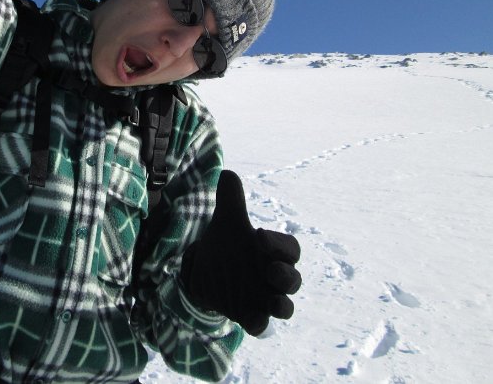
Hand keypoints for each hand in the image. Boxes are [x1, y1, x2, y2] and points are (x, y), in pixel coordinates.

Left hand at [180, 170, 301, 335]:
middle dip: (285, 276)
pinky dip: (258, 323)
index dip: (279, 244)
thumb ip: (230, 199)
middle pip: (293, 280)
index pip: (290, 249)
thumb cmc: (228, 245)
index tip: (258, 235)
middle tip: (269, 268)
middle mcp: (274, 277)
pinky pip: (261, 326)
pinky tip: (249, 318)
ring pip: (285, 308)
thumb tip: (227, 173)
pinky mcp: (249, 315)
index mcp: (273, 252)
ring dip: (281, 304)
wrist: (206, 272)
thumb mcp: (226, 222)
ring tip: (271, 300)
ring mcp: (263, 298)